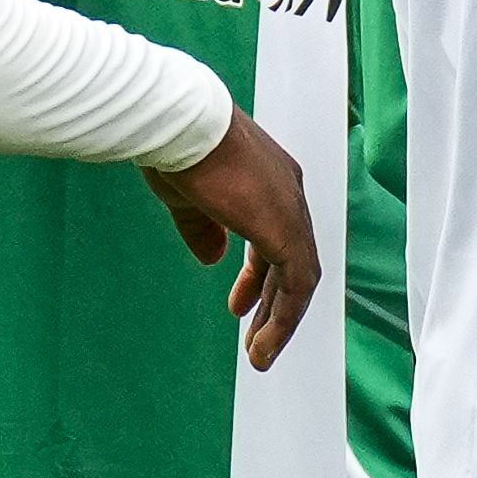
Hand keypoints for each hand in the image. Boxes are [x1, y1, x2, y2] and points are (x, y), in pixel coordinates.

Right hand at [142, 111, 320, 373]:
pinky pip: (297, 285)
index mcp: (270, 180)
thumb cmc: (177, 148)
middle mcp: (289, 193)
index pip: (277, 237)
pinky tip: (263, 344)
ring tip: (260, 353)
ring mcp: (291, 211)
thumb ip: (203, 230)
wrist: (180, 124)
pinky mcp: (286, 229)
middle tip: (255, 336)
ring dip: (280, 319)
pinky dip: (284, 319)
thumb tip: (213, 259)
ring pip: (300, 277)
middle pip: (292, 260)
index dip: (260, 275)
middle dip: (272, 303)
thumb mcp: (188, 199)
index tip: (241, 303)